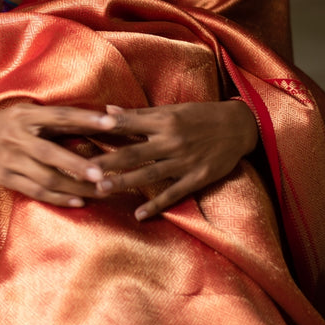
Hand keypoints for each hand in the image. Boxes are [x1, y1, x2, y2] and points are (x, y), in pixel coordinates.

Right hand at [0, 103, 115, 206]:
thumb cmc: (10, 123)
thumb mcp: (29, 113)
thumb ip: (59, 120)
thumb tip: (98, 122)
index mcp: (25, 115)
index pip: (59, 116)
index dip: (85, 118)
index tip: (110, 122)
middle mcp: (16, 137)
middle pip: (49, 153)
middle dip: (76, 165)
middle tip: (102, 174)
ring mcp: (9, 160)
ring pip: (45, 178)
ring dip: (74, 186)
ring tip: (100, 191)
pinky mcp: (6, 179)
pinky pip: (36, 192)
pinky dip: (59, 198)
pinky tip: (79, 201)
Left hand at [84, 100, 258, 220]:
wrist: (239, 126)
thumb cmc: (201, 115)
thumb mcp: (172, 110)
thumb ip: (139, 114)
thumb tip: (107, 111)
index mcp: (165, 120)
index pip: (129, 124)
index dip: (107, 128)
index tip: (84, 132)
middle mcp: (172, 140)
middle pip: (134, 153)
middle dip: (109, 162)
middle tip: (85, 170)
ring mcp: (184, 161)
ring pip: (149, 174)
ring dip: (125, 182)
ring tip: (102, 189)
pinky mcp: (197, 177)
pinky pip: (173, 193)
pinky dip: (156, 205)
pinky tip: (139, 214)